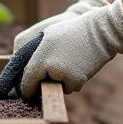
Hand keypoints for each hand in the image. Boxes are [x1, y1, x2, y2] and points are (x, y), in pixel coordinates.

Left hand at [0, 0, 122, 98]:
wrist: (100, 33)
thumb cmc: (70, 31)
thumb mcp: (46, 36)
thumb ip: (30, 53)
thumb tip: (23, 72)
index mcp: (40, 57)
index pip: (26, 81)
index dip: (24, 88)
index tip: (24, 91)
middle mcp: (50, 68)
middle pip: (39, 87)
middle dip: (39, 85)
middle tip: (45, 77)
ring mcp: (64, 76)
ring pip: (55, 87)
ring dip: (57, 81)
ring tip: (66, 62)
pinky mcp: (77, 81)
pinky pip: (69, 87)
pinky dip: (71, 81)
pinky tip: (77, 67)